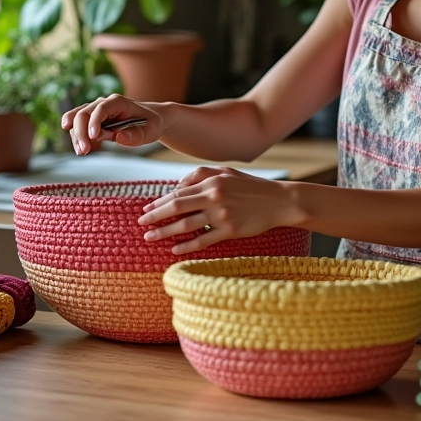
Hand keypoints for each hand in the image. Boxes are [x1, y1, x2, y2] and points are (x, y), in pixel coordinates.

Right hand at [61, 94, 161, 154]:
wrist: (151, 120)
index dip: (94, 121)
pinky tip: (85, 148)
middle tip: (84, 151)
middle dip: (81, 132)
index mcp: (118, 102)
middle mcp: (104, 103)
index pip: (101, 108)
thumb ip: (136, 135)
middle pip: (84, 113)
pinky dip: (77, 137)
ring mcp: (96, 111)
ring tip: (82, 152)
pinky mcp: (92, 120)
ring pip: (77, 119)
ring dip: (76, 136)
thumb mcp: (150, 131)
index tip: (93, 136)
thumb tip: (119, 137)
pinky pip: (78, 126)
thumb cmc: (151, 124)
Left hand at [138, 166, 296, 253]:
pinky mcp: (230, 230)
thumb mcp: (227, 172)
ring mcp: (222, 215)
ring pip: (186, 225)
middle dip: (156, 216)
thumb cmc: (251, 186)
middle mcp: (215, 198)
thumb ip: (201, 174)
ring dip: (165, 232)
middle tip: (141, 224)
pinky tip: (174, 249)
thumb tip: (177, 186)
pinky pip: (203, 240)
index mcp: (212, 182)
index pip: (179, 193)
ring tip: (150, 238)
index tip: (146, 209)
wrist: (279, 201)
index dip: (160, 202)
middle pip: (177, 208)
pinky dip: (187, 245)